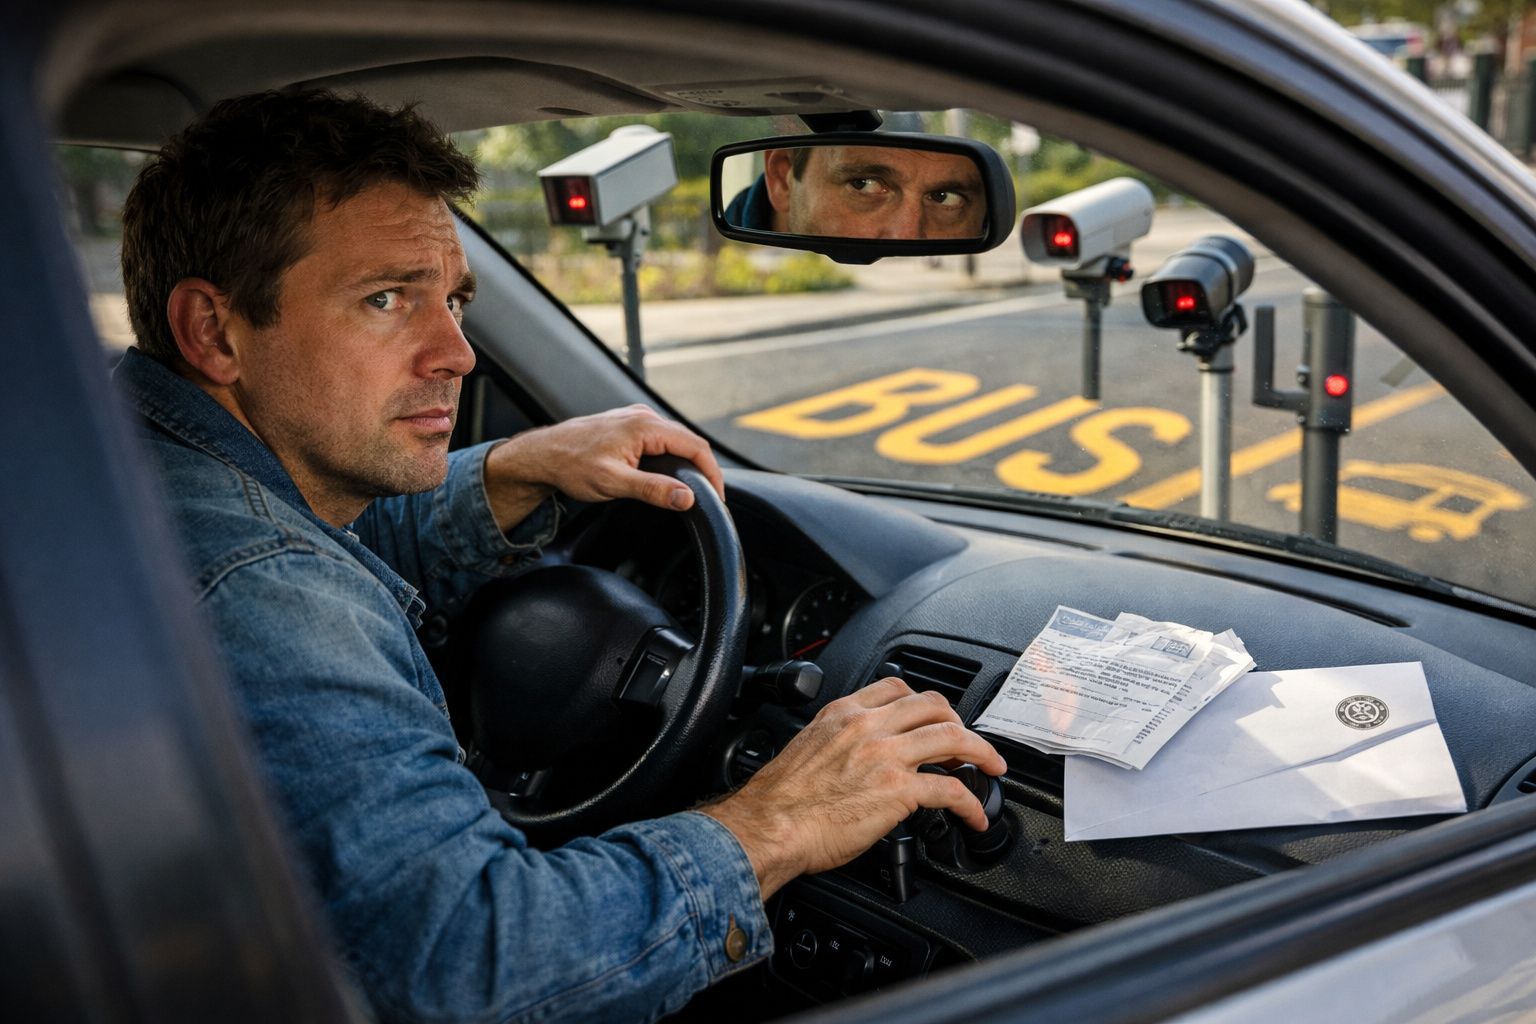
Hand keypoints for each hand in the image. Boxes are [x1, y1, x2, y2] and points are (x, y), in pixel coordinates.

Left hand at [485, 405, 724, 527]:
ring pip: (675, 439)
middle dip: (704, 468)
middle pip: (689, 441)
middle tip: (711, 496)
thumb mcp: (613, 483)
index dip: (712, 473)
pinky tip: (671, 472)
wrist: (542, 455)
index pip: (695, 446)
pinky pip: (661, 438)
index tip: (717, 496)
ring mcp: (636, 418)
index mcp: (645, 426)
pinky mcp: (629, 425)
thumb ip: (653, 490)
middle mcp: (643, 416)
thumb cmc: (571, 466)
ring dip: (688, 462)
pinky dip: (673, 455)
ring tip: (695, 487)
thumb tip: (686, 497)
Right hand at [701, 677, 1006, 899]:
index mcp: (844, 713)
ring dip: (981, 753)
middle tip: (969, 743)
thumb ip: (840, 741)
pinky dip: (971, 803)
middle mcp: (869, 726)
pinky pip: (951, 790)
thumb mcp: (809, 747)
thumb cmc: (781, 799)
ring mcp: (887, 756)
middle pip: (934, 706)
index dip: (925, 701)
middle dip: (960, 722)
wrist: (770, 825)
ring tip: (992, 768)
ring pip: (953, 737)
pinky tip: (974, 815)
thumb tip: (858, 755)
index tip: (935, 716)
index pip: (897, 687)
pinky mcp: (899, 791)